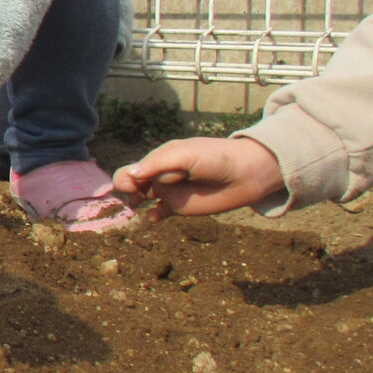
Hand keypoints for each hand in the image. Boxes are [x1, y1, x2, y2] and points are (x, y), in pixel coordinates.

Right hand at [112, 136, 284, 219]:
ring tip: (136, 206)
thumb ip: (158, 164)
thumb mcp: (185, 155)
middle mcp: (161, 175)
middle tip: (133, 196)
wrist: (246, 173)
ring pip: (141, 198)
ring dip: (133, 202)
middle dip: (125, 190)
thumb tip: (130, 174)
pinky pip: (158, 212)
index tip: (131, 186)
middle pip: (132, 183)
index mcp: (160, 158)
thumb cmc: (215, 157)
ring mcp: (170, 192)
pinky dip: (151, 216)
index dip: (126, 178)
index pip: (133, 169)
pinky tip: (152, 217)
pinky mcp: (179, 207)